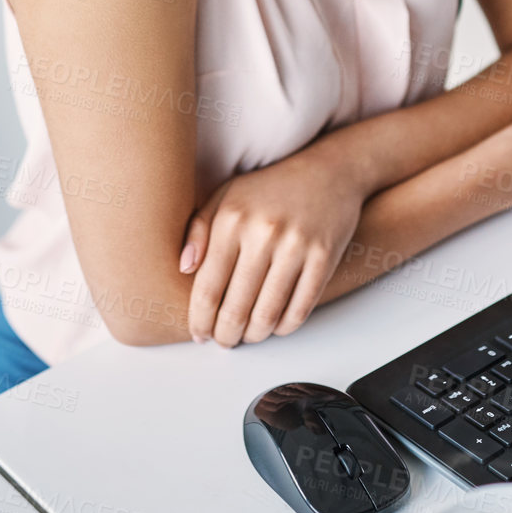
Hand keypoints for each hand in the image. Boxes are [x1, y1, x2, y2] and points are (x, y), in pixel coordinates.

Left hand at [179, 148, 366, 346]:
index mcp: (232, 219)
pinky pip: (300, 309)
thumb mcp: (225, 196)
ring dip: (254, 335)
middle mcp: (263, 233)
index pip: (207, 289)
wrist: (327, 171)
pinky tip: (275, 325)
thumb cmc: (271, 188)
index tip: (199, 333)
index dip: (200, 321)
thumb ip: (197, 230)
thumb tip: (183, 267)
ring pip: (268, 315)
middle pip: (236, 309)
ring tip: (248, 336)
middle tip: (223, 341)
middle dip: (226, 335)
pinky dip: (284, 327)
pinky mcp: (323, 257)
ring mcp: (296, 246)